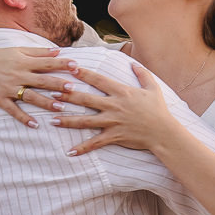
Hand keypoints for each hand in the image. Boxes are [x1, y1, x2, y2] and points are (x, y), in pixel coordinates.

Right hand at [0, 47, 75, 126]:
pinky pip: (13, 110)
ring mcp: (8, 88)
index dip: (61, 64)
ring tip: (60, 107)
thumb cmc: (0, 57)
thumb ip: (39, 52)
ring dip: (45, 102)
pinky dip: (23, 118)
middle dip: (56, 85)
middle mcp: (17, 75)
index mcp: (23, 62)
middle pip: (41, 81)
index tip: (76, 66)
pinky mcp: (0, 99)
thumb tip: (58, 51)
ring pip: (30, 96)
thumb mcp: (19, 51)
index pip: (46, 63)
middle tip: (72, 89)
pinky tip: (35, 125)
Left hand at [48, 60, 173, 154]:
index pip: (98, 80)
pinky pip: (95, 143)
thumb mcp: (153, 88)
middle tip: (50, 92)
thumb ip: (142, 73)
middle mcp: (114, 105)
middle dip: (67, 96)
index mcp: (121, 91)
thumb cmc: (159, 110)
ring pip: (85, 121)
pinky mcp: (114, 136)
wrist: (164, 132)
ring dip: (68, 121)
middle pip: (86, 99)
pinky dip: (82, 148)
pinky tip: (69, 152)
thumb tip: (133, 63)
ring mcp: (113, 122)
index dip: (83, 73)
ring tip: (52, 120)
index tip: (69, 67)